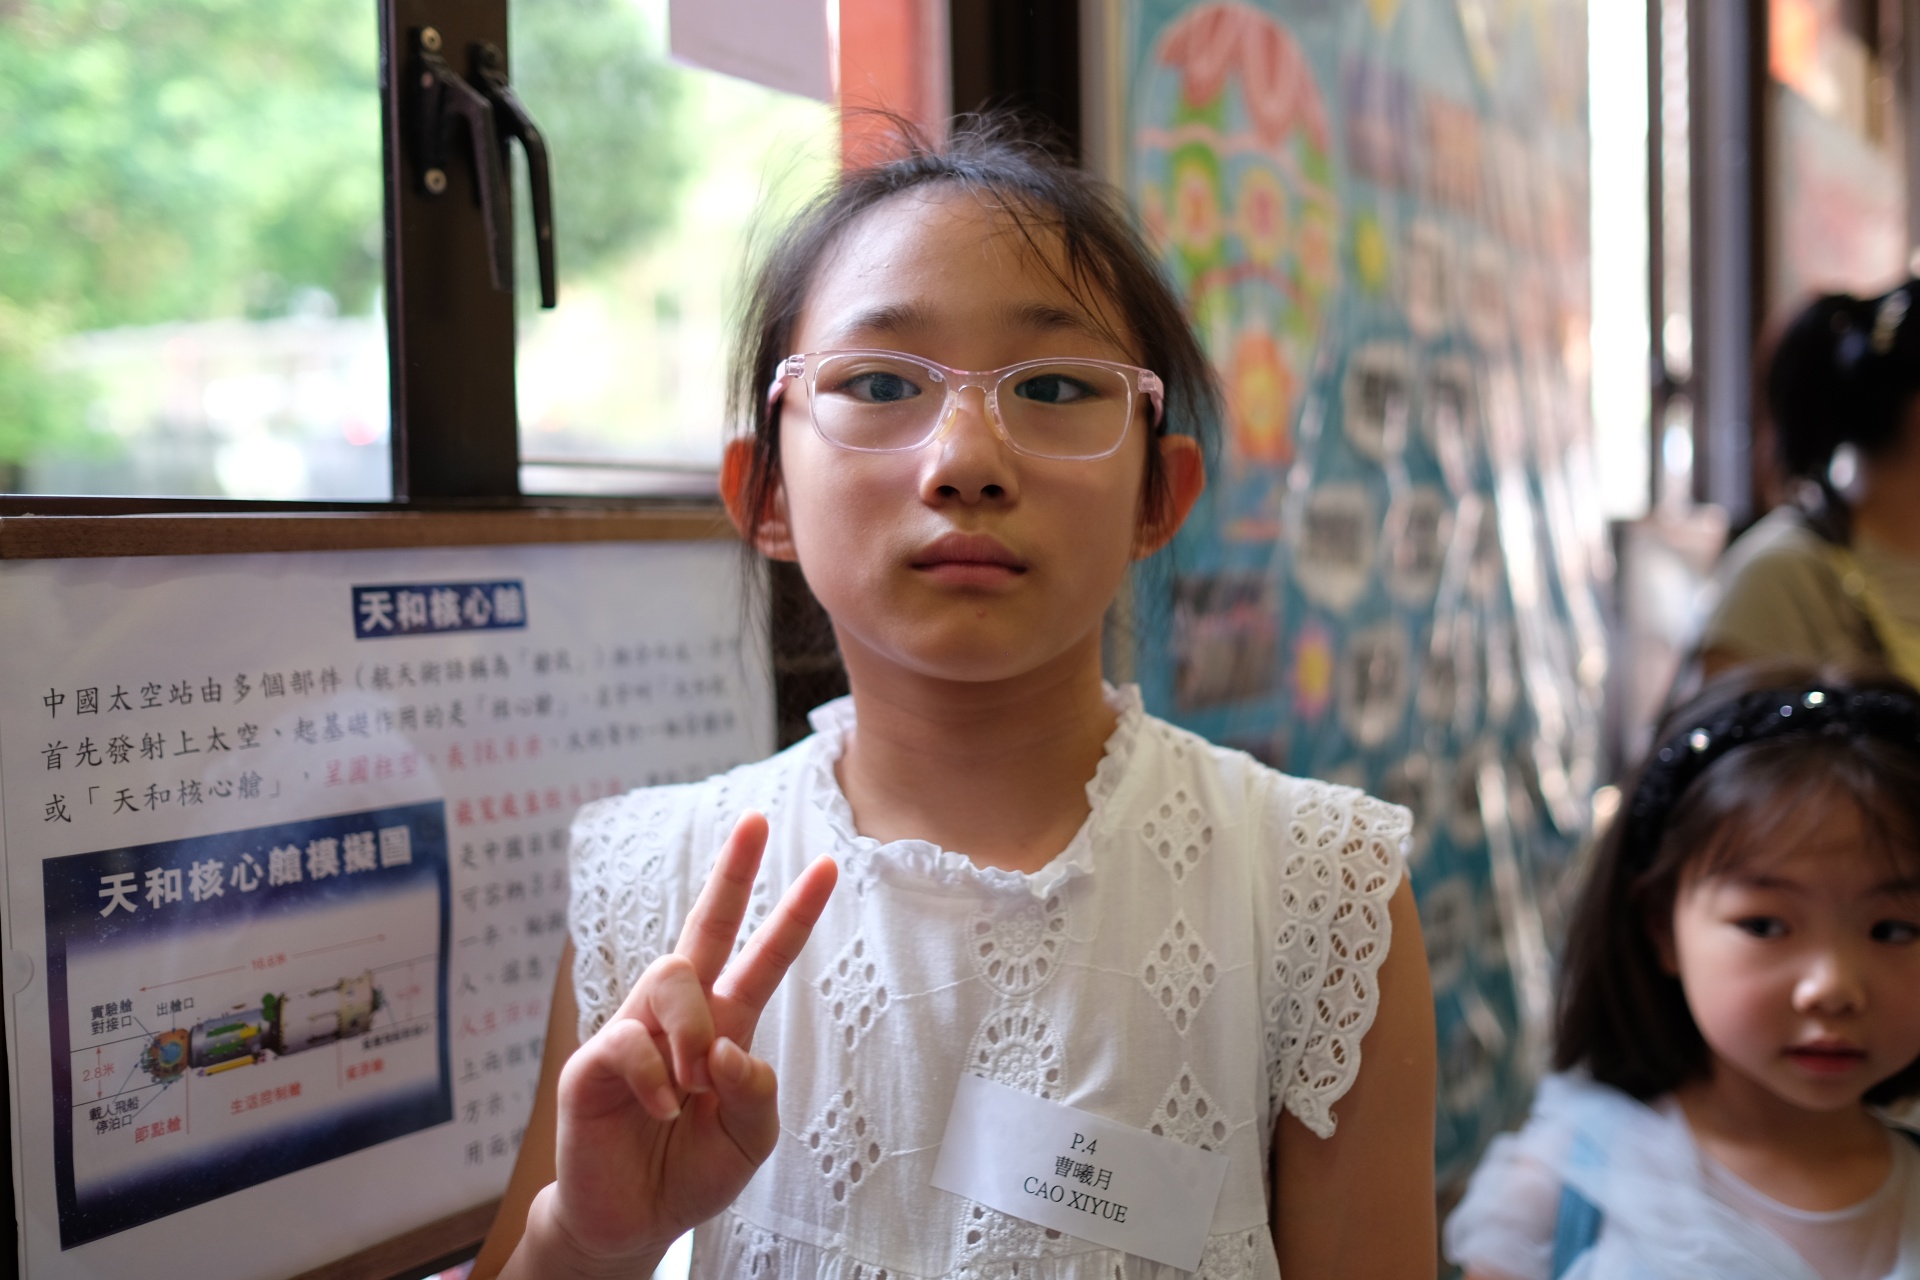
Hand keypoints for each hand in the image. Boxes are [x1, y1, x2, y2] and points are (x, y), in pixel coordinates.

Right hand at [533, 812, 836, 1271]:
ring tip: (694, 1084)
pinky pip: (630, 1042)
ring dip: (693, 1030)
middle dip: (733, 872)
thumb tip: (727, 1048)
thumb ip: (754, 1094)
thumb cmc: (693, 1170)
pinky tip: (662, 1110)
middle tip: (757, 821)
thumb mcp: (749, 1140)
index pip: (763, 956)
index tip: (829, 864)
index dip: (793, 912)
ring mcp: (634, 1030)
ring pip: (672, 976)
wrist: (635, 1220)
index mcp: (726, 1023)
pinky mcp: (593, 1063)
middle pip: (705, 925)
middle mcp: (680, 1014)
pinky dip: (656, 1078)